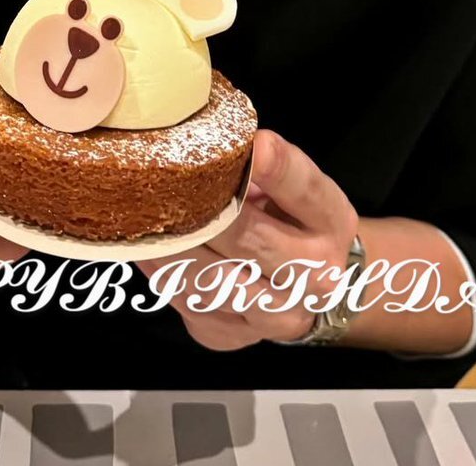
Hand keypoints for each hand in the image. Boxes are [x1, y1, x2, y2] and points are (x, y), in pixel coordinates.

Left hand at [135, 128, 357, 349]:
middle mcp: (314, 275)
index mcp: (331, 221)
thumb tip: (213, 139)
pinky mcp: (234, 335)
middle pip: (250, 237)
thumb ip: (264, 165)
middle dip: (204, 209)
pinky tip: (144, 248)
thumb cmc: (293, 219)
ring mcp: (276, 315)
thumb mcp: (294, 185)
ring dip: (174, 247)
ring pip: (213, 279)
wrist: (311, 286)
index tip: (255, 145)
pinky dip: (162, 273)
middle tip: (166, 181)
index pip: (305, 190)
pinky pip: (188, 303)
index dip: (278, 168)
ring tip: (144, 216)